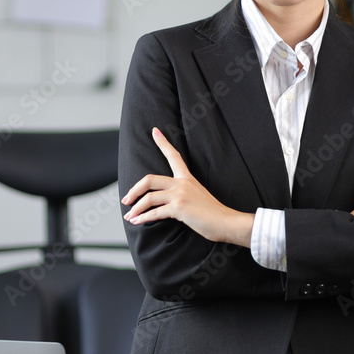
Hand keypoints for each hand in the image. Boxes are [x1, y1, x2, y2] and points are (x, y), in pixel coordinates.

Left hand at [122, 127, 252, 246]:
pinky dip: (143, 218)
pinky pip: (155, 212)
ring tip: (130, 216)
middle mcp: (182, 183)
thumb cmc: (213, 213)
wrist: (227, 222)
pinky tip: (137, 222)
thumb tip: (166, 204)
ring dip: (136, 208)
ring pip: (149, 198)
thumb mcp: (197, 196)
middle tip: (126, 199)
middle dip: (134, 190)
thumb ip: (182, 195)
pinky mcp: (179, 208)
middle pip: (149, 179)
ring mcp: (180, 194)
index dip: (163, 143)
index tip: (154, 131)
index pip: (174, 156)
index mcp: (187, 178)